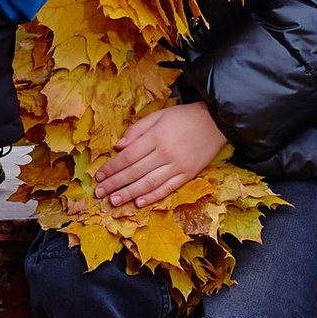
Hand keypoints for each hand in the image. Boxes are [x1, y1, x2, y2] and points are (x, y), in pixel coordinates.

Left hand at [94, 99, 229, 210]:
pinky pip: (167, 189)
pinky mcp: (188, 175)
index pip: (128, 156)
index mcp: (157, 136)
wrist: (217, 122)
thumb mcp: (160, 114)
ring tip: (113, 201)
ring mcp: (178, 166)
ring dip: (128, 194)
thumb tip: (118, 146)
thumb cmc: (185, 116)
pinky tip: (138, 202)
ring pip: (148, 183)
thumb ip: (137, 129)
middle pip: (135, 172)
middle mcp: (165, 153)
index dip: (112, 167)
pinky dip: (152, 197)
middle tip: (100, 193)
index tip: (99, 176)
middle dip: (115, 183)